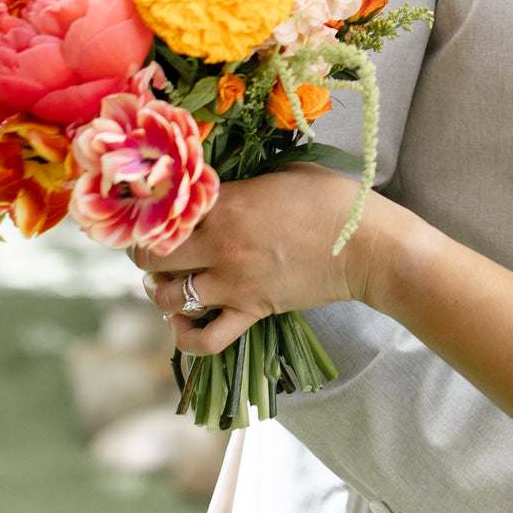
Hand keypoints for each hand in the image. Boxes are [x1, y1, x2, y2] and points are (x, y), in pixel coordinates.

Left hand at [130, 163, 384, 354]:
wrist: (368, 247)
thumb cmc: (332, 200)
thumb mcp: (283, 174)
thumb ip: (242, 182)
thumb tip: (215, 185)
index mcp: (227, 204)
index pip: (164, 210)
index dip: (150, 210)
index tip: (150, 209)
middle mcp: (221, 246)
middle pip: (152, 256)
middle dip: (144, 251)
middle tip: (150, 246)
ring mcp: (234, 283)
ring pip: (168, 297)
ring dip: (158, 289)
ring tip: (165, 279)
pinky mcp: (252, 311)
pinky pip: (206, 338)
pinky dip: (186, 337)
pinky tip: (181, 322)